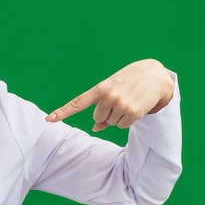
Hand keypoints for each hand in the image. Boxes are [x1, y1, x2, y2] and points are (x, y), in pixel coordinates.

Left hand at [45, 59, 174, 130]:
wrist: (155, 75)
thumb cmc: (128, 82)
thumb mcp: (112, 90)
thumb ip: (101, 107)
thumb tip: (96, 128)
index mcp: (100, 88)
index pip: (78, 102)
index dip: (63, 112)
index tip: (49, 119)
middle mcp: (109, 96)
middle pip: (98, 117)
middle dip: (106, 112)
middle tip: (119, 100)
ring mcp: (121, 105)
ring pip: (110, 122)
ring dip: (118, 116)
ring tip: (128, 101)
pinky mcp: (133, 113)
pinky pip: (122, 125)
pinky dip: (128, 120)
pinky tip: (135, 106)